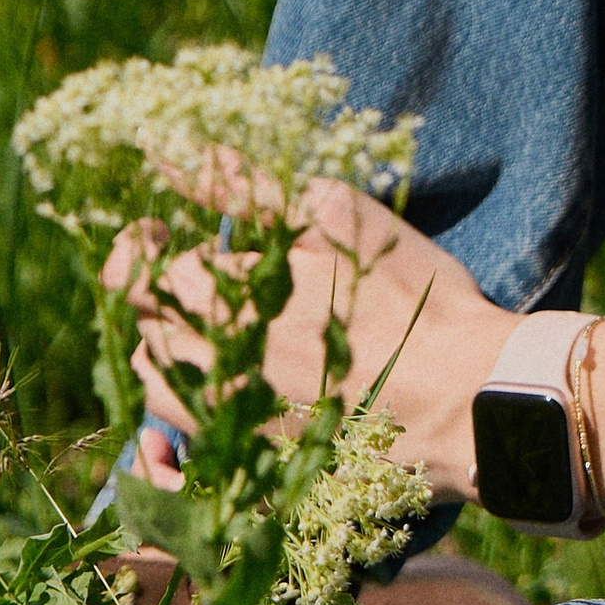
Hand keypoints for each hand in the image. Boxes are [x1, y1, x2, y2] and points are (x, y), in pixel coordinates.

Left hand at [102, 179, 519, 504]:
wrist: (462, 396)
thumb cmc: (406, 295)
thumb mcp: (333, 216)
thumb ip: (244, 184)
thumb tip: (169, 145)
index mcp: (227, 298)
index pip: (142, 268)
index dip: (141, 242)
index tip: (156, 228)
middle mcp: (215, 365)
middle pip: (141, 324)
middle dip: (150, 284)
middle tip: (186, 266)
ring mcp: (232, 421)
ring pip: (153, 379)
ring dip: (162, 341)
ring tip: (202, 321)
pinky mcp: (254, 459)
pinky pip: (186, 432)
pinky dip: (189, 394)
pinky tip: (229, 372)